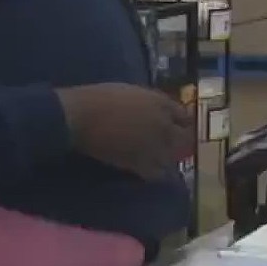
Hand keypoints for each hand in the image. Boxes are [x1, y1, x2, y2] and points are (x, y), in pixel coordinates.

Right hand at [55, 83, 194, 179]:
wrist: (82, 116)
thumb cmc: (100, 98)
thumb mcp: (131, 92)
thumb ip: (149, 102)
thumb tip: (155, 111)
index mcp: (161, 103)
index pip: (183, 115)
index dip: (181, 122)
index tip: (177, 126)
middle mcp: (164, 125)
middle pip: (184, 137)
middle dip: (181, 141)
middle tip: (173, 145)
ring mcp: (155, 145)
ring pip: (174, 157)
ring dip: (169, 157)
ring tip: (160, 159)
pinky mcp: (141, 163)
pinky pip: (156, 173)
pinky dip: (154, 173)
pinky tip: (147, 170)